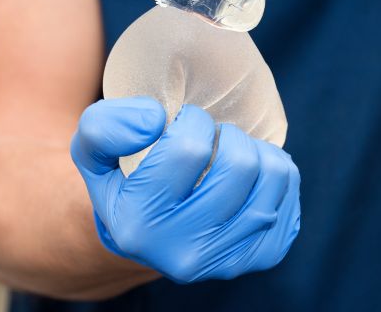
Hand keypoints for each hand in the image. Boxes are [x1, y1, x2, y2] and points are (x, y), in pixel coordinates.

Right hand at [70, 97, 300, 283]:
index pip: (189, 149)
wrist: (146, 233)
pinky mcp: (260, 257)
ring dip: (258, 149)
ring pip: (272, 178)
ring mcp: (226, 261)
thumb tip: (154, 120)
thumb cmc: (122, 180)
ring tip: (235, 150)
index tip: (187, 122)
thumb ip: (105, 126)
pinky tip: (255, 172)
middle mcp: (184, 254)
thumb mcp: (90, 150)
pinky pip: (290, 198)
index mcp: (138, 225)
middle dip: (230, 134)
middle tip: (215, 135)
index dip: (194, 120)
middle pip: (239, 165)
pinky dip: (279, 172)